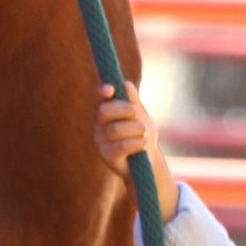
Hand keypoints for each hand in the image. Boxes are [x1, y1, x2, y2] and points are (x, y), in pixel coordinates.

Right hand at [93, 84, 176, 212]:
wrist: (147, 161)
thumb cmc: (142, 134)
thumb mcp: (140, 116)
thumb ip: (133, 102)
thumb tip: (126, 84)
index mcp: (105, 111)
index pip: (99, 98)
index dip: (102, 92)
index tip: (111, 89)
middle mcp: (99, 125)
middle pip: (104, 111)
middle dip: (123, 109)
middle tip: (137, 113)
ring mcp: (100, 141)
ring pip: (115, 129)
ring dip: (135, 129)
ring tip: (145, 133)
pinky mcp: (107, 156)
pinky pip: (121, 146)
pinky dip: (137, 143)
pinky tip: (144, 144)